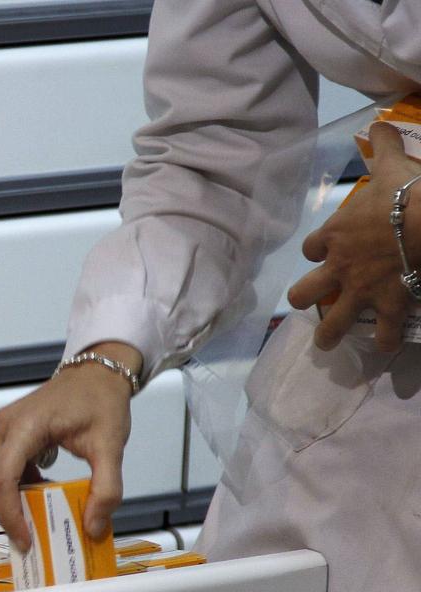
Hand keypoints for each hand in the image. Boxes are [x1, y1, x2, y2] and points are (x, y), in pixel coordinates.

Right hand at [0, 342, 139, 550]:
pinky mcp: (6, 434)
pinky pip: (0, 469)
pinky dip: (17, 486)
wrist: (96, 374)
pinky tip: (44, 488)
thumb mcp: (111, 447)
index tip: (27, 540)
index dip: (9, 515)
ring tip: (43, 509)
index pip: (1, 480)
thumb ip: (106, 489)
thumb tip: (92, 528)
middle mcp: (4, 428)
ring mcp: (2, 429)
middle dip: (8, 511)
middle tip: (36, 530)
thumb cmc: (101, 403)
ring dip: (12, 499)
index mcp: (24, 427)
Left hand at [288, 121, 420, 351]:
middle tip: (309, 303)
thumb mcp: (390, 166)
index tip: (323, 253)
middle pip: (305, 292)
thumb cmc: (406, 194)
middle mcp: (339, 268)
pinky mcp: (388, 305)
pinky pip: (384, 332)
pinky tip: (385, 347)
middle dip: (305, 299)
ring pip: (332, 322)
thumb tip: (377, 124)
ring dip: (329, 334)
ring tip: (326, 344)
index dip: (316, 252)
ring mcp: (361, 291)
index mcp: (333, 237)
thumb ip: (381, 147)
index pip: (311, 249)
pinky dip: (386, 341)